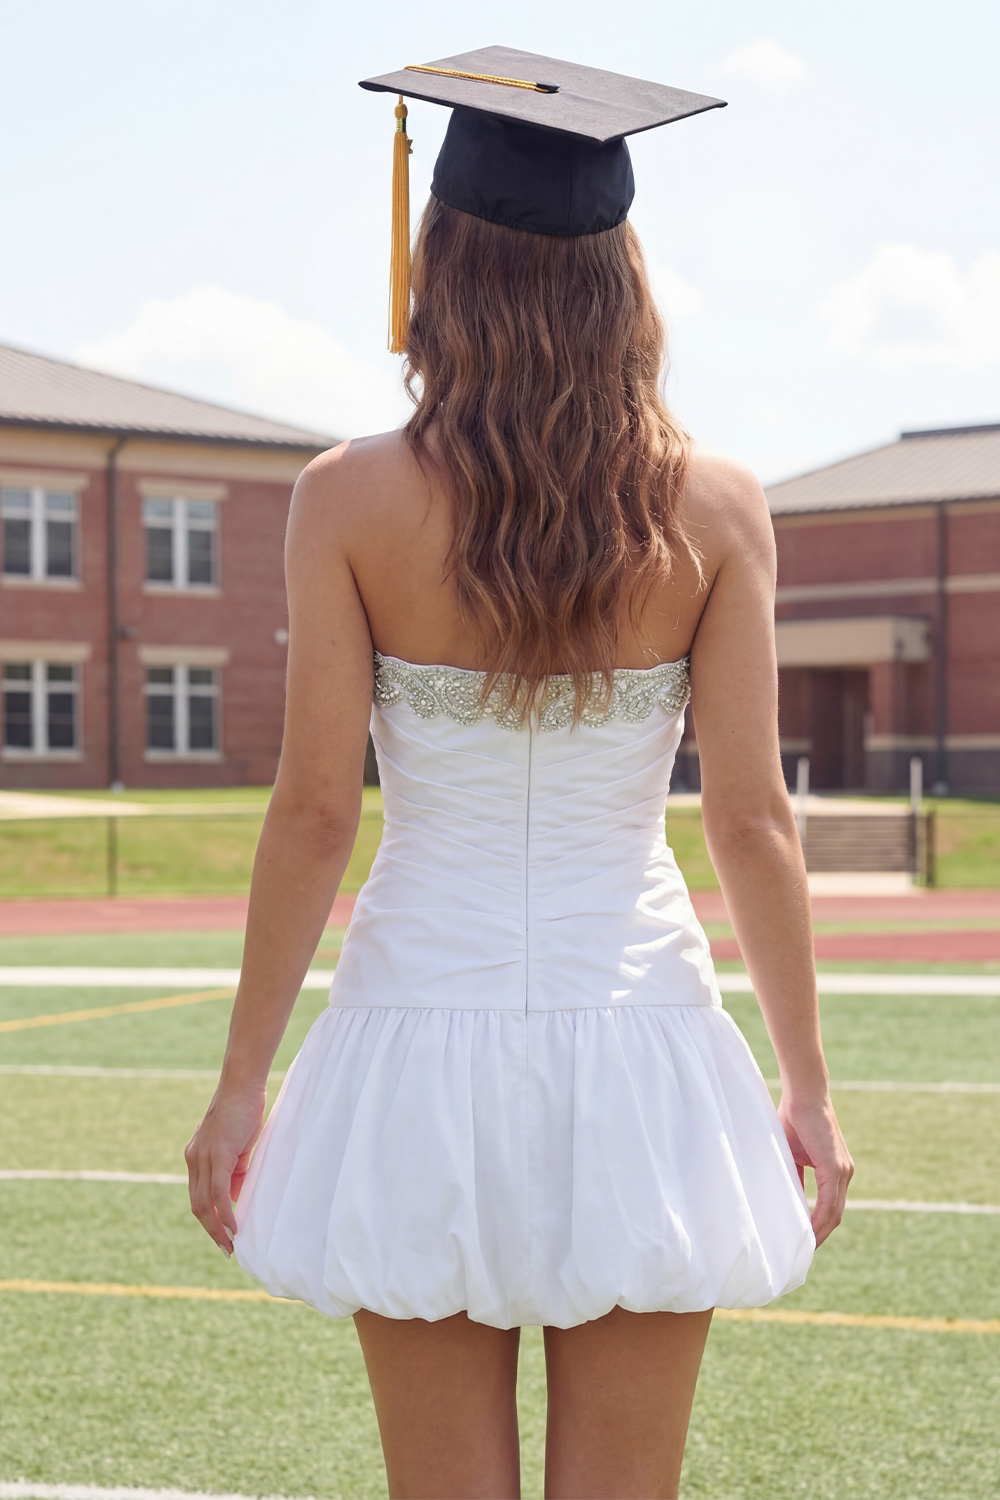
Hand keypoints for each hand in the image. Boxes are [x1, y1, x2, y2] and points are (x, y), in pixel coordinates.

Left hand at [185, 1082, 266, 1255]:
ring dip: (217, 1228)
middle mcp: (194, 1159)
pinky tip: (234, 1227)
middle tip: (227, 1249)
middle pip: (197, 1205)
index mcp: (196, 1158)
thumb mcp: (236, 1147)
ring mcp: (203, 1157)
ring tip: (230, 1244)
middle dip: (211, 1231)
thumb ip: (234, 1171)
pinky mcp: (218, 1155)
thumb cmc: (243, 1111)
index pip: (198, 1196)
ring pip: (205, 1203)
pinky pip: (218, 1193)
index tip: (222, 1236)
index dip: (208, 1219)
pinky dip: (225, 1213)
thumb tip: (235, 1198)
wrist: (242, 1085)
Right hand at [778, 1093, 853, 1246]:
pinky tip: (807, 1231)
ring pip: (834, 1213)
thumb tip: (789, 1198)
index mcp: (836, 1170)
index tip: (805, 1240)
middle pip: (835, 1216)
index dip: (820, 1225)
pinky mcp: (834, 1167)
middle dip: (820, 1236)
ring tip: (804, 1248)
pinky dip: (818, 1218)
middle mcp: (845, 1173)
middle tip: (804, 1253)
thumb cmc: (794, 1118)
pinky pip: (828, 1201)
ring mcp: (842, 1171)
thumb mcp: (793, 1154)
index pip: (832, 1207)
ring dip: (820, 1232)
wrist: (804, 1094)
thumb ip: (795, 1174)